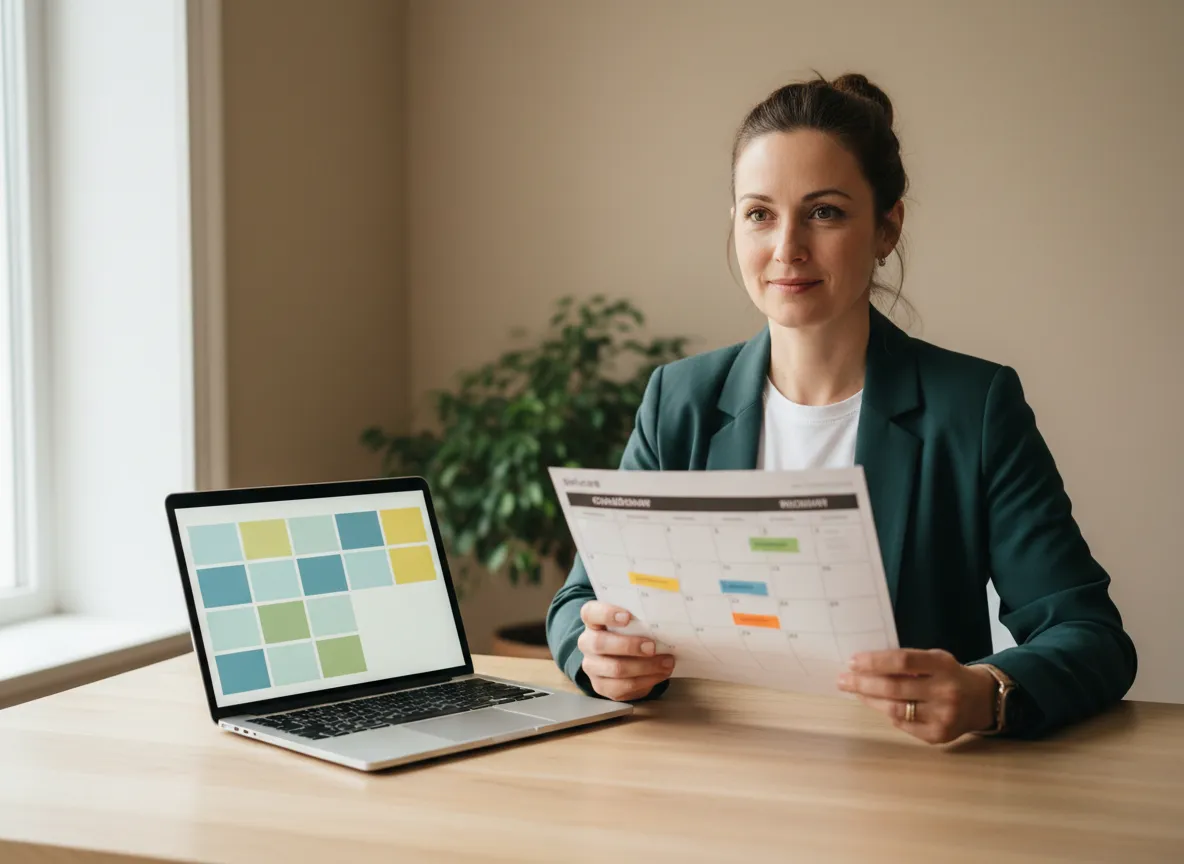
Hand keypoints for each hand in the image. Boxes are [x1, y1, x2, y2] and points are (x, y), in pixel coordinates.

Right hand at [578, 601, 674, 700]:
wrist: (624, 659)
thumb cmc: (630, 634)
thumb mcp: (631, 623)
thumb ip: (640, 620)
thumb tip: (662, 621)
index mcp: (592, 621)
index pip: (590, 613)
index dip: (606, 614)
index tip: (627, 617)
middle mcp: (587, 643)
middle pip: (600, 644)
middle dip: (630, 646)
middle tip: (652, 647)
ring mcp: (592, 667)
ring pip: (615, 669)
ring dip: (645, 666)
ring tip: (666, 662)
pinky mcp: (602, 686)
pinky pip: (624, 686)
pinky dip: (647, 680)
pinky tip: (660, 673)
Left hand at [837, 649, 996, 743]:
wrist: (982, 701)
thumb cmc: (949, 675)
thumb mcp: (935, 659)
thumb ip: (907, 661)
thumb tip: (865, 664)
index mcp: (943, 666)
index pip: (903, 662)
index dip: (874, 661)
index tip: (852, 661)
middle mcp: (945, 692)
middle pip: (894, 688)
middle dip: (862, 683)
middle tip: (843, 679)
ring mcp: (943, 717)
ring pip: (894, 710)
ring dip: (869, 700)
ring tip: (854, 691)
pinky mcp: (939, 736)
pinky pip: (903, 725)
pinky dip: (888, 713)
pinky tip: (879, 705)